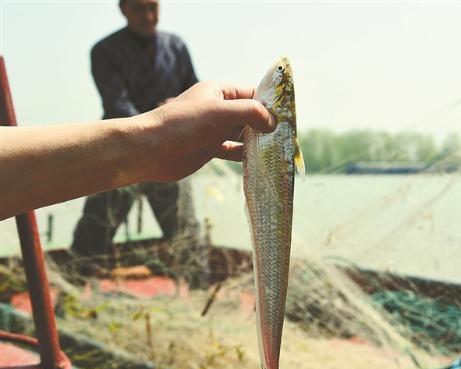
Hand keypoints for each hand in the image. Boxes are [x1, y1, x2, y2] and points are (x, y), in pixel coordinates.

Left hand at [141, 81, 275, 181]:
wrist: (150, 150)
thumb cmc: (182, 124)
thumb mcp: (220, 112)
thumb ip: (249, 113)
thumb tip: (273, 122)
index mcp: (219, 92)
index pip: (252, 94)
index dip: (270, 104)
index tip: (287, 117)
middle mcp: (218, 109)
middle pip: (250, 115)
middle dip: (267, 125)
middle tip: (286, 137)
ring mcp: (214, 129)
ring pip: (244, 134)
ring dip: (258, 141)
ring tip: (276, 150)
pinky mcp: (210, 148)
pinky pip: (234, 150)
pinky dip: (246, 154)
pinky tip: (258, 161)